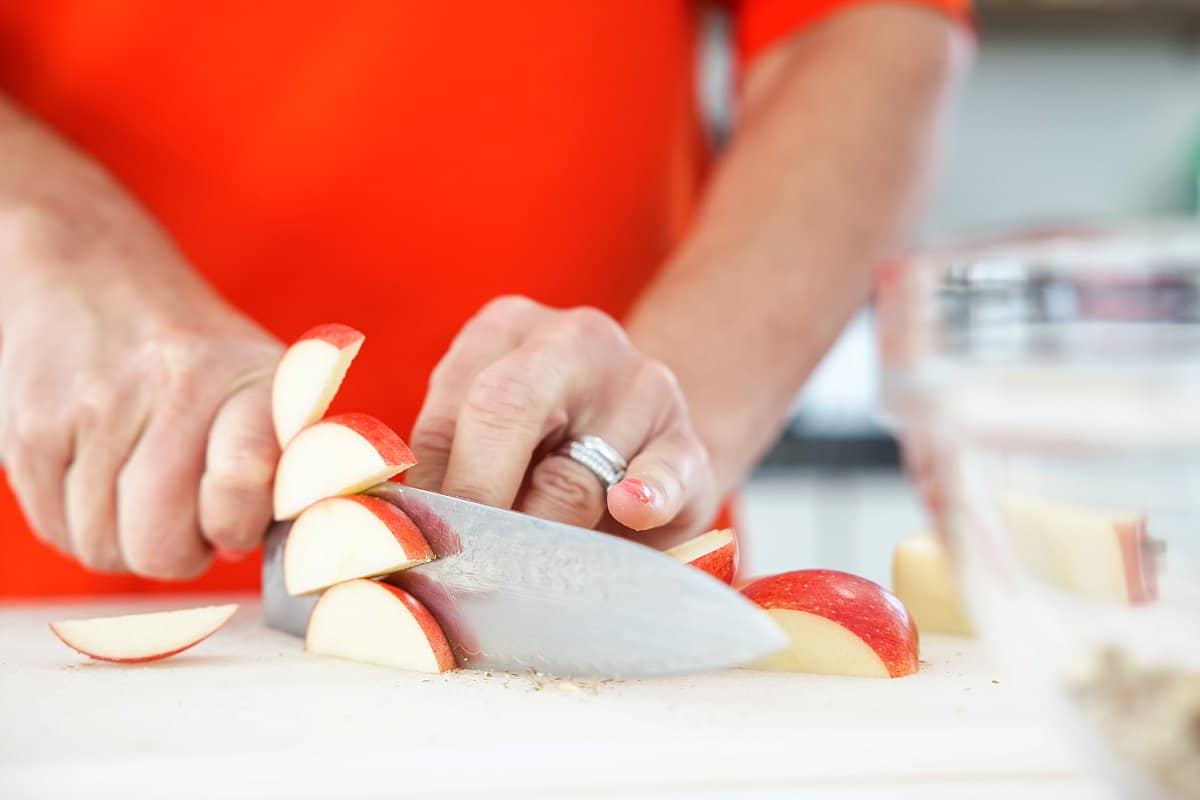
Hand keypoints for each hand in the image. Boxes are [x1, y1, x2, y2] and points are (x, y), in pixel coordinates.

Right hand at [0, 199, 282, 577]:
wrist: (89, 271)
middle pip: (160, 546)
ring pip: (102, 549)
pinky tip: (96, 473)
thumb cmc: (195, 354)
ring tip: (138, 482)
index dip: (236, 521)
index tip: (234, 517)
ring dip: (122, 538)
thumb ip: (282, 471)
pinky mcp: (31, 425)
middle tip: (183, 510)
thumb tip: (239, 547)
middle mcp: (176, 387)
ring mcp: (96, 406)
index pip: (246, 475)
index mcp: (255, 383)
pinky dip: (77, 521)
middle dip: (174, 550)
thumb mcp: (267, 386)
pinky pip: (55, 529)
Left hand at [406, 296, 715, 546]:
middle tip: (463, 568)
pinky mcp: (686, 441)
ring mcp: (639, 386)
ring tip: (532, 574)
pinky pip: (663, 474)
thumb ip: (445, 467)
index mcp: (504, 329)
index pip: (448, 412)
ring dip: (543, 539)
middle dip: (477, 501)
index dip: (428, 493)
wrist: (647, 439)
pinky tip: (631, 509)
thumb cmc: (545, 445)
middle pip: (504, 411)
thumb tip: (398, 531)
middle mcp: (572, 340)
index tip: (417, 552)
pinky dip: (644, 497)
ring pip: (573, 477)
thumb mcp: (485, 433)